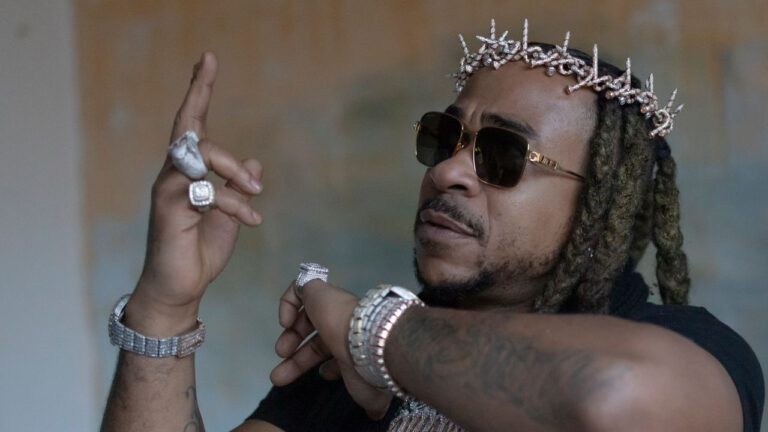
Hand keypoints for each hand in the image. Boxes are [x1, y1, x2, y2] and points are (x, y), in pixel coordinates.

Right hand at [128, 52, 263, 325]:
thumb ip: (237, 188)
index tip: (206, 61)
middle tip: (208, 63)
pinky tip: (251, 218)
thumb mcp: (229, 215)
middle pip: (185, 126)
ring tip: (256, 192)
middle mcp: (174, 176)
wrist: (181, 289)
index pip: (193, 127)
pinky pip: (204, 191)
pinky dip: (233, 202)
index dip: (199, 93)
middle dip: (197, 91)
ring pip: (197, 154)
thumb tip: (253, 162)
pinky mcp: (168, 208)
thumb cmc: (200, 253)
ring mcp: (168, 190)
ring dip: (231, 169)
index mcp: (189, 174)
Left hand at [270, 280, 392, 418]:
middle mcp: (346, 322)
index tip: (321, 376)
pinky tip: (285, 323)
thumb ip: (372, 403)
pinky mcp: (319, 290)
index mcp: (357, 342)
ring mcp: (333, 304)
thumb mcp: (371, 393)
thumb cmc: (368, 364)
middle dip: (298, 358)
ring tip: (281, 352)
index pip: (337, 350)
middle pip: (317, 337)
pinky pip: (300, 287)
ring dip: (291, 334)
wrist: (369, 337)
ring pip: (307, 315)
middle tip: (280, 373)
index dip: (324, 364)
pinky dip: (288, 304)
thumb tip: (375, 416)